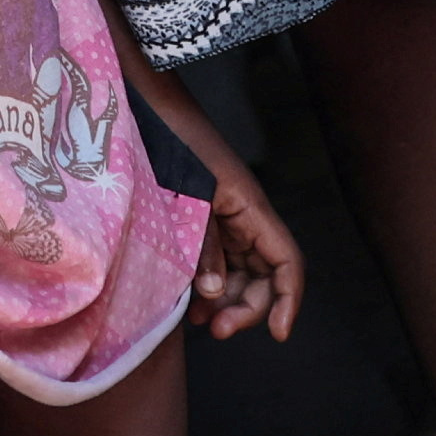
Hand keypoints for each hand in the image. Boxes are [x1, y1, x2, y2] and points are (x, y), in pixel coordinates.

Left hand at [185, 138, 306, 341]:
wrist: (147, 102)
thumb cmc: (171, 140)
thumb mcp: (187, 197)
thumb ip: (203, 247)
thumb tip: (216, 293)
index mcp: (250, 209)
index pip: (287, 263)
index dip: (288, 300)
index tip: (276, 333)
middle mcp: (244, 216)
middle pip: (265, 276)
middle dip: (248, 308)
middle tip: (217, 330)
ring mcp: (224, 218)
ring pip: (240, 273)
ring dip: (226, 301)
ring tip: (199, 321)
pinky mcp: (202, 218)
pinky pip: (217, 260)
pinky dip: (208, 284)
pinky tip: (190, 302)